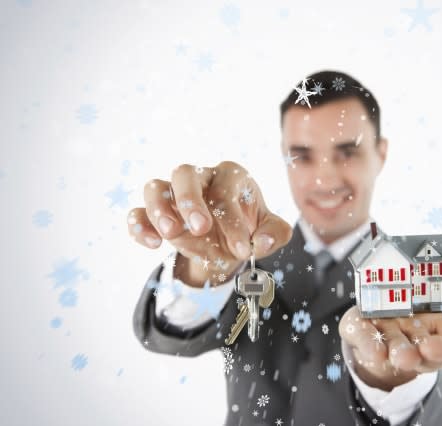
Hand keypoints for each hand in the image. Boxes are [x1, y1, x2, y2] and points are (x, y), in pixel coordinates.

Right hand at [126, 161, 291, 283]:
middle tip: (201, 228)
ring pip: (155, 187)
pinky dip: (140, 226)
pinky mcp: (157, 213)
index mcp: (231, 176)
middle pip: (184, 173)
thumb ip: (275, 234)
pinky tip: (152, 244)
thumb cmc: (249, 229)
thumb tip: (261, 242)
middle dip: (190, 200)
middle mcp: (200, 178)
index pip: (225, 193)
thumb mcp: (269, 231)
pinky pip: (138, 212)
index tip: (241, 250)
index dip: (233, 223)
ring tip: (169, 233)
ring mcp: (174, 194)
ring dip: (159, 209)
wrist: (228, 242)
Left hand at [339, 290, 441, 390]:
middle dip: (432, 353)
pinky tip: (373, 347)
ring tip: (401, 355)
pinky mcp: (363, 332)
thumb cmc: (431, 316)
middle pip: (428, 352)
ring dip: (400, 353)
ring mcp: (390, 340)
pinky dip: (367, 343)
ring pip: (397, 350)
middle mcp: (418, 343)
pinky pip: (363, 338)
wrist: (389, 322)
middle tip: (433, 350)